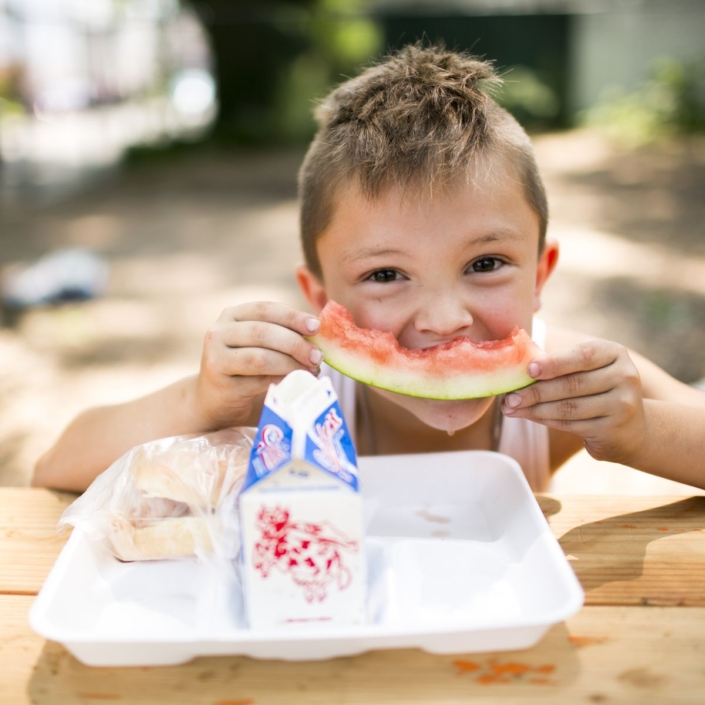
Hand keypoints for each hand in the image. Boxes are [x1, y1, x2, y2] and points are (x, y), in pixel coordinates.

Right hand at [195, 302, 321, 428]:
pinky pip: (256, 381)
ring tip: (312, 370)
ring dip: (290, 364)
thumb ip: (283, 335)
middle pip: (263, 332)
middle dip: (295, 343)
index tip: (317, 327)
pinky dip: (281, 380)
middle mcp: (220, 332)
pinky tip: (297, 381)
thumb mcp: (261, 345)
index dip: (293, 317)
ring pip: (260, 357)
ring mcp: (215, 356)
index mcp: (233, 315)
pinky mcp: (219, 381)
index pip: (266, 309)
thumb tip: (320, 336)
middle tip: (318, 355)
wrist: (215, 400)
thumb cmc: (246, 369)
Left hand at [501, 340, 645, 463]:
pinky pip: (570, 424)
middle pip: (572, 384)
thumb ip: (560, 364)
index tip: (528, 370)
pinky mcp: (613, 430)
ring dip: (535, 408)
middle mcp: (625, 377)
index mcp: (615, 354)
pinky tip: (528, 416)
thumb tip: (516, 368)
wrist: (631, 428)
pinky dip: (545, 420)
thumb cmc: (595, 388)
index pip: (583, 356)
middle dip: (535, 391)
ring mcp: (623, 405)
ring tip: (511, 408)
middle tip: (508, 397)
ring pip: (568, 407)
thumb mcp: (587, 369)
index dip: (554, 363)